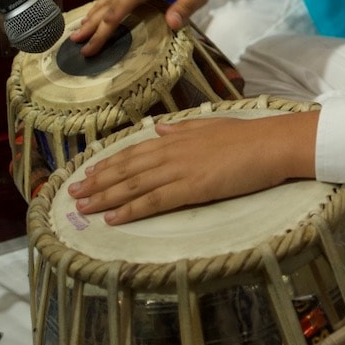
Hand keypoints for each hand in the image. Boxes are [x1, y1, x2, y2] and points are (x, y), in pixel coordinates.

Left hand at [68, 110, 318, 223]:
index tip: (87, 172)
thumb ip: (181, 128)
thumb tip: (158, 128)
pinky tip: (113, 219)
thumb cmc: (247, 137)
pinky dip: (130, 209)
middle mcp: (171, 152)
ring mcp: (179, 170)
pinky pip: (153, 201)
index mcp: (175, 137)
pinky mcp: (190, 188)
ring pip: (133, 185)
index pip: (133, 152)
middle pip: (126, 169)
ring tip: (83, 207)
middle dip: (97, 182)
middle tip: (73, 193)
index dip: (108, 164)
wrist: (271, 144)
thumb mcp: (210, 125)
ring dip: (105, 197)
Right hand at [69, 0, 245, 54]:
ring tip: (79, 30)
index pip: (119, 8)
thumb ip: (184, 8)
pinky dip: (104, 3)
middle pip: (108, 3)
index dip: (104, 29)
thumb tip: (171, 26)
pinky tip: (100, 12)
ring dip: (93, 14)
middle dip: (92, 24)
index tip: (91, 46)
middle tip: (75, 43)